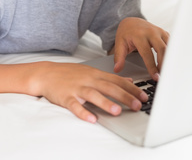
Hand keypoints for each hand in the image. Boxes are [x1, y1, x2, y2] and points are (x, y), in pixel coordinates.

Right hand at [32, 62, 148, 122]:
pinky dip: (83, 112)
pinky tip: (91, 119)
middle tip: (138, 105)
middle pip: (109, 87)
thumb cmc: (70, 74)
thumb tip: (129, 82)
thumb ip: (111, 78)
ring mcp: (77, 88)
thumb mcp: (92, 72)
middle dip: (124, 97)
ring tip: (117, 111)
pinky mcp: (66, 97)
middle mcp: (89, 80)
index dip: (131, 89)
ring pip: (93, 95)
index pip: (117, 80)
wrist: (47, 73)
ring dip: (106, 103)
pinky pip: (75, 105)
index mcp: (96, 74)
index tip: (144, 96)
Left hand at [113, 17, 168, 79]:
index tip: (155, 77)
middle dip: (164, 64)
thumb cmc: (126, 33)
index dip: (152, 66)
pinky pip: (171, 44)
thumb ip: (119, 57)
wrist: (131, 21)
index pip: (147, 53)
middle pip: (162, 49)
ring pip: (169, 46)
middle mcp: (151, 32)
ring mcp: (159, 31)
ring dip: (169, 59)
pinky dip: (171, 54)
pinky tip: (169, 63)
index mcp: (139, 35)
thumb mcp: (119, 43)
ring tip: (166, 71)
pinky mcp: (164, 33)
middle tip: (163, 76)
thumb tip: (117, 69)